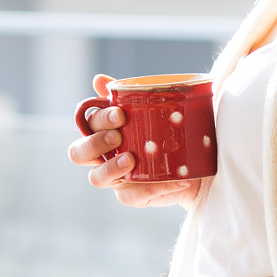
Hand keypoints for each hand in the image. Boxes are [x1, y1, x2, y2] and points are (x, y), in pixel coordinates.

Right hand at [68, 75, 201, 208]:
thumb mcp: (153, 110)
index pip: (88, 124)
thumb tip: (98, 79)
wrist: (198, 161)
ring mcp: (116, 178)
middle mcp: (103, 155)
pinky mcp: (132, 195)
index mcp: (103, 131)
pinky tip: (175, 179)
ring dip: (111, 168)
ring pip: (97, 178)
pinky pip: (131, 196)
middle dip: (94, 143)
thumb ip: (126, 95)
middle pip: (78, 154)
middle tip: (118, 136)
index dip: (99, 120)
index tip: (120, 114)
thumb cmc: (167, 130)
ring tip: (132, 159)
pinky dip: (153, 188)